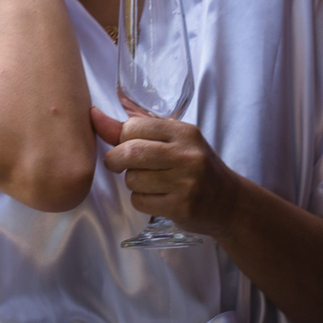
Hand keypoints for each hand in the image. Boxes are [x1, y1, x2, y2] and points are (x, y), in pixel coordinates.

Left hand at [92, 107, 243, 236]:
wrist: (230, 203)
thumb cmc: (192, 167)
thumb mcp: (170, 142)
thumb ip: (130, 130)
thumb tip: (92, 114)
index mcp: (184, 132)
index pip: (133, 127)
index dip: (121, 138)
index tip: (125, 145)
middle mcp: (188, 155)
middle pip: (129, 153)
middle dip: (115, 160)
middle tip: (118, 165)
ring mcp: (187, 183)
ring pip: (132, 179)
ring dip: (132, 182)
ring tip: (149, 182)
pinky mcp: (182, 207)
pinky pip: (140, 201)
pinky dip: (141, 200)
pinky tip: (158, 198)